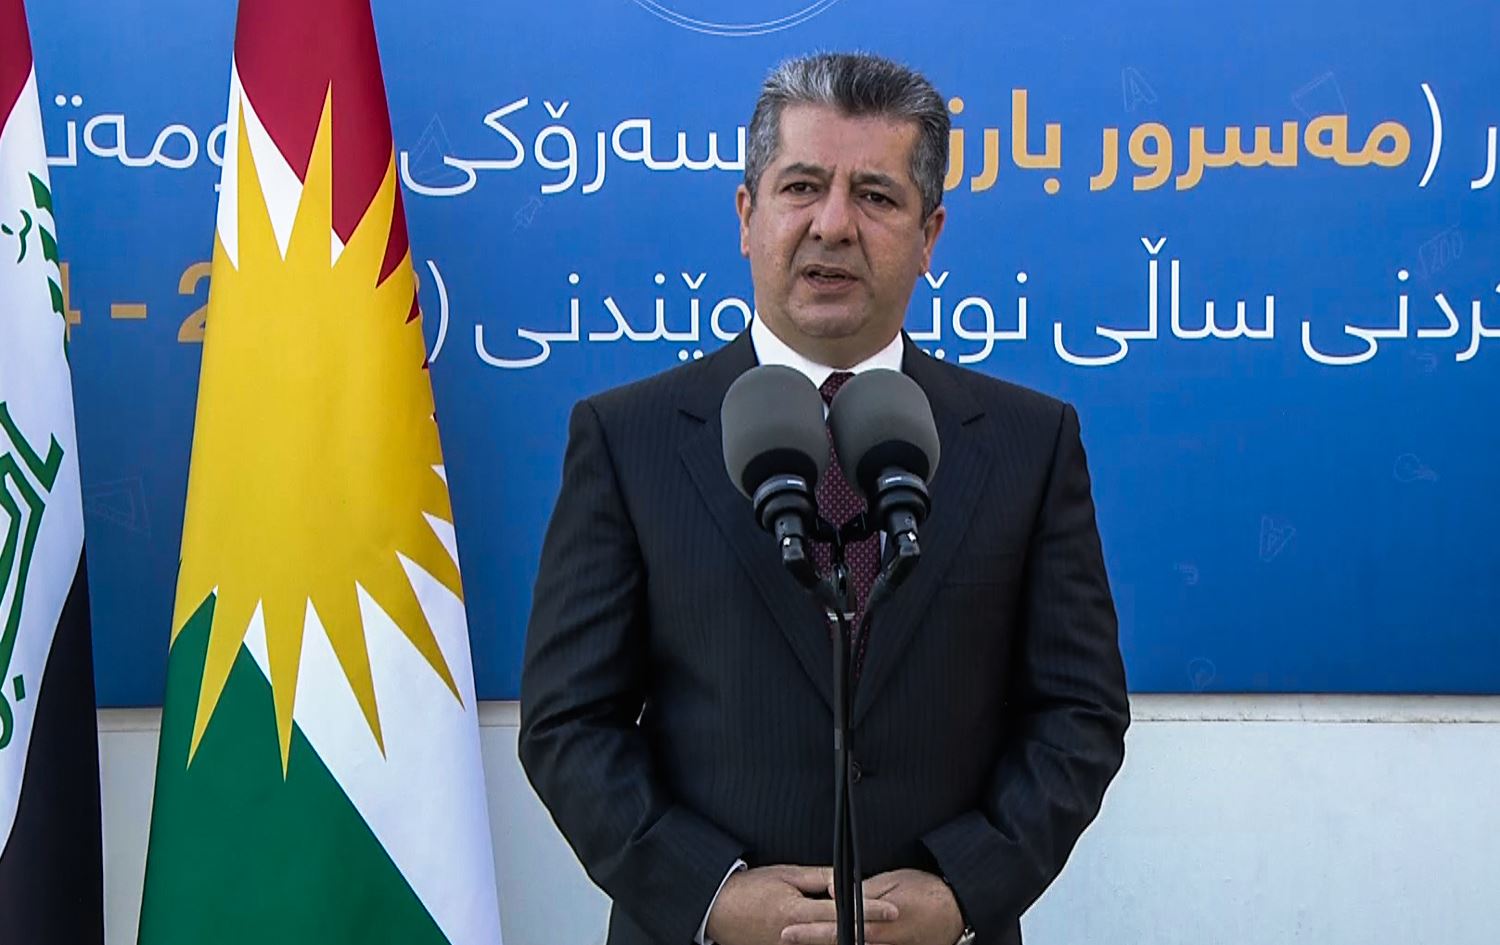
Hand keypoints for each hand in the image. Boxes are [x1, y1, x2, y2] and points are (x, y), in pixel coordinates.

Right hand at [705, 865, 899, 944]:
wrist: (719, 909)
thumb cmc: (752, 888)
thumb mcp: (786, 875)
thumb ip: (819, 879)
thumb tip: (845, 880)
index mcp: (795, 912)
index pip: (841, 911)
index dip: (869, 910)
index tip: (893, 910)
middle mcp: (794, 937)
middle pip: (839, 935)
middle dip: (868, 932)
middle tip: (893, 927)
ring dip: (850, 939)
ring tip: (876, 935)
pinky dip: (829, 942)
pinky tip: (846, 937)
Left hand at [780, 868, 962, 944]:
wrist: (959, 909)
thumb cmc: (925, 890)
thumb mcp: (892, 882)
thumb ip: (860, 890)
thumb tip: (831, 890)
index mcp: (876, 923)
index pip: (835, 929)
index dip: (809, 932)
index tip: (788, 931)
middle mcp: (881, 943)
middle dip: (812, 941)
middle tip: (786, 938)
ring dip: (832, 943)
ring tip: (807, 940)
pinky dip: (853, 943)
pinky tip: (842, 939)